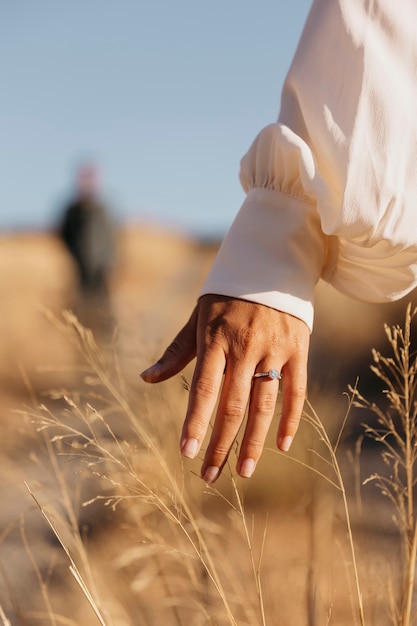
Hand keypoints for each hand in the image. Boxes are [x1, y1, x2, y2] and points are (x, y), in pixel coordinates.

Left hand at [140, 294, 309, 482]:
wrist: (271, 263)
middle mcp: (246, 347)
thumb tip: (146, 379)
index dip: (195, 422)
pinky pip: (296, 391)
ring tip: (244, 472)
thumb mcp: (199, 317)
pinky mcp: (298, 350)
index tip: (186, 452)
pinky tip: (282, 445)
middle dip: (220, 444)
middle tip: (210, 475)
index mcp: (216, 339)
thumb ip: (177, 351)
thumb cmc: (227, 294)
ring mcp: (274, 350)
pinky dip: (291, 419)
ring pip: (264, 405)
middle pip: (233, 405)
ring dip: (254, 442)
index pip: (204, 389)